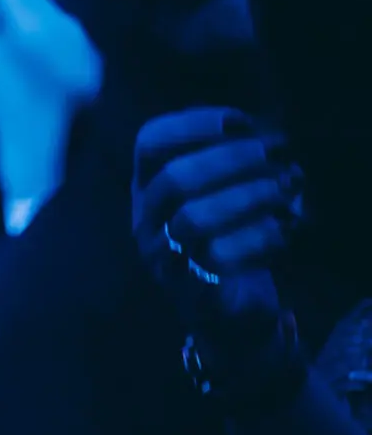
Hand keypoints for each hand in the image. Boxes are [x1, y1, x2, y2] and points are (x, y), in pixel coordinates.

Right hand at [131, 107, 301, 322]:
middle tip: (276, 152)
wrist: (226, 313)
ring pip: (194, 218)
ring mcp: (163, 259)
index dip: (192, 125)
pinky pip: (219, 259)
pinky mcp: (191, 292)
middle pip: (173, 178)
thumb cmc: (226, 239)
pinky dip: (259, 238)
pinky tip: (285, 229)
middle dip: (230, 159)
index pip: (148, 143)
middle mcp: (147, 222)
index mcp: (148, 189)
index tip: (239, 121)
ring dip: (249, 196)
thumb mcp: (220, 193)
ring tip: (288, 188)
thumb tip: (263, 132)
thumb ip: (232, 160)